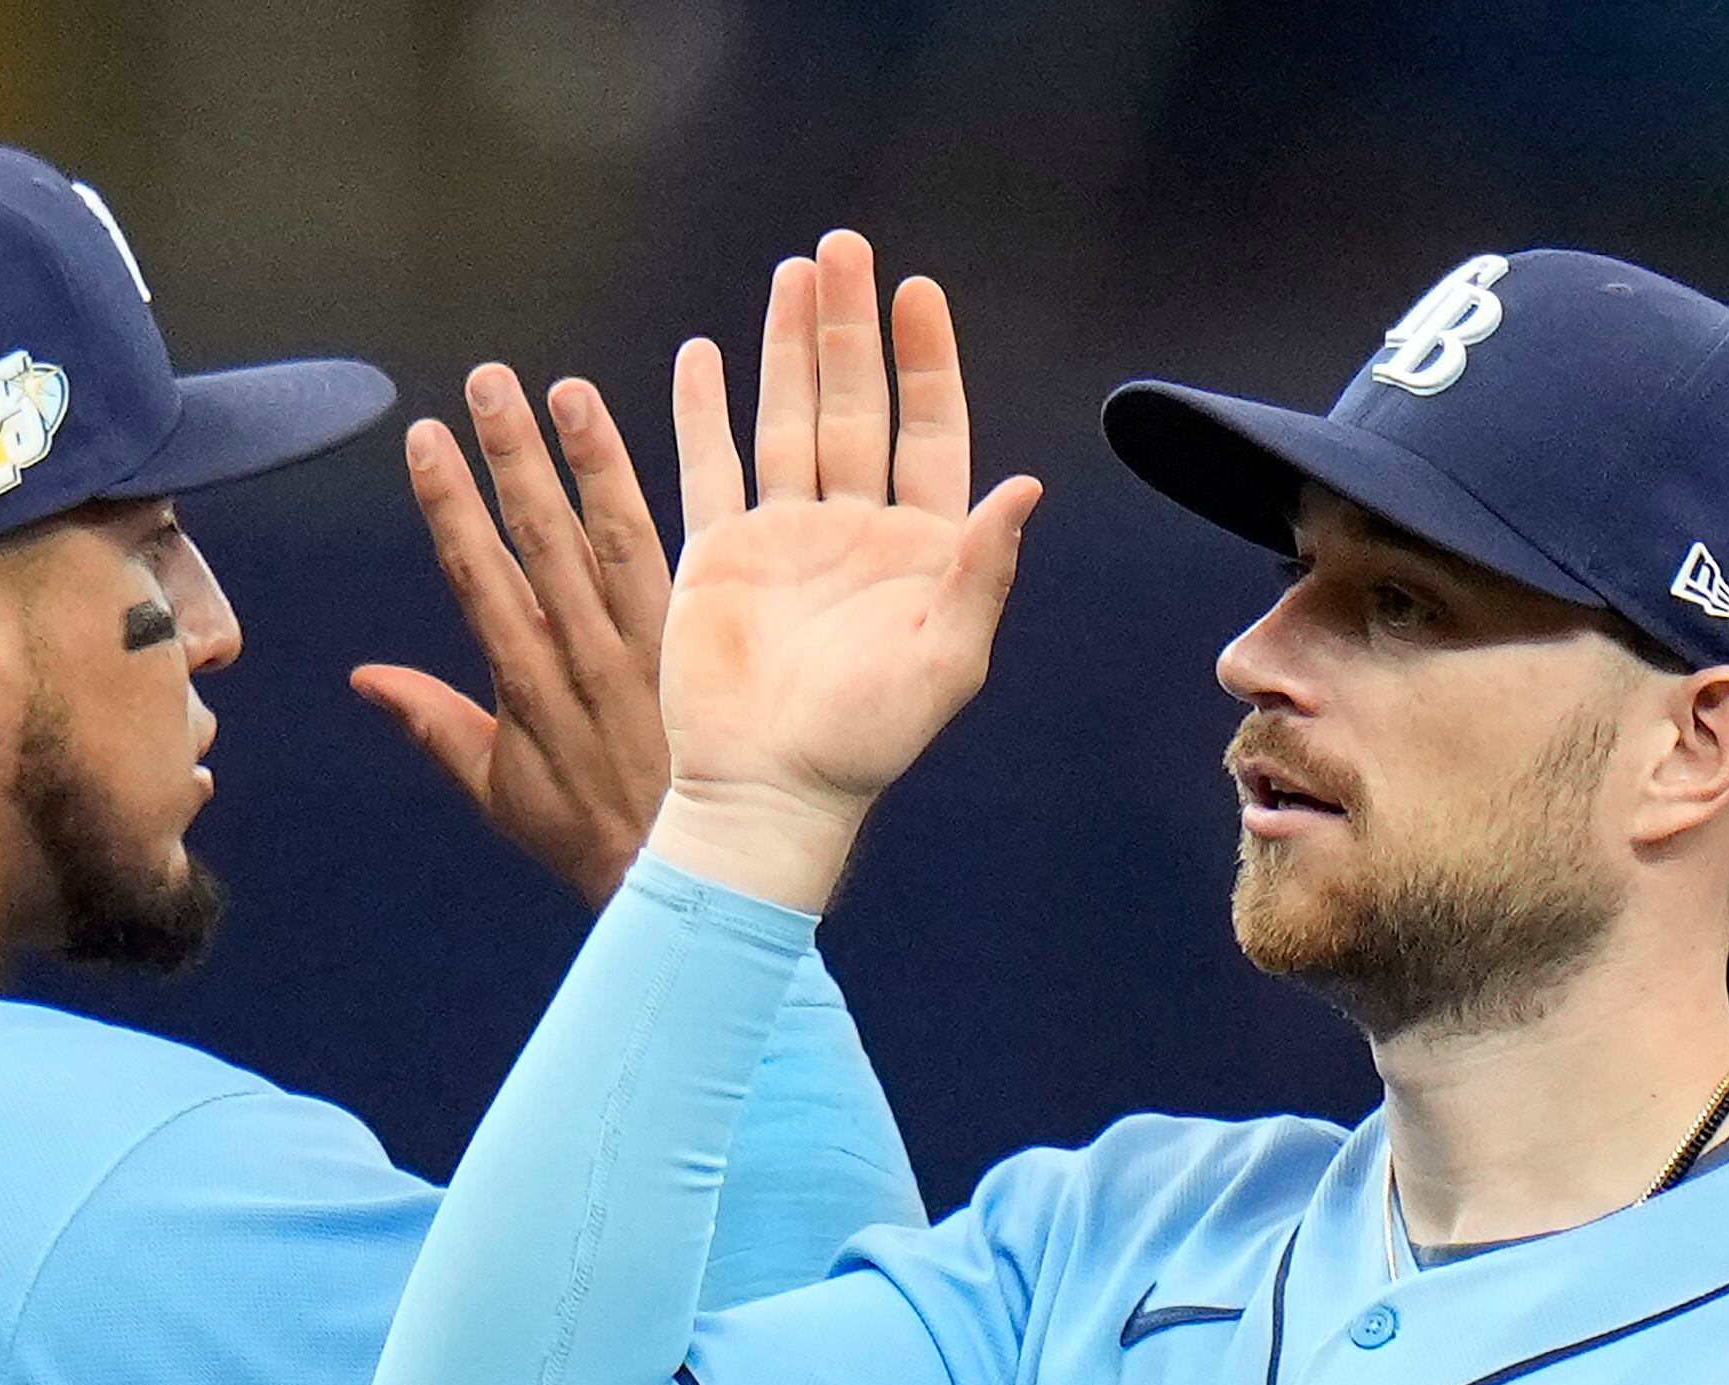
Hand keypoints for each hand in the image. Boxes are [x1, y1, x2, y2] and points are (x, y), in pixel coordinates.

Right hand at [352, 367, 673, 909]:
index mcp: (527, 686)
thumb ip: (434, 725)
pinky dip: (677, 498)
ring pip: (613, 539)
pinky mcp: (701, 642)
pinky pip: (685, 557)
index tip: (426, 439)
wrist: (695, 874)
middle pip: (540, 542)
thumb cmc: (593, 837)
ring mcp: (649, 645)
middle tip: (489, 382)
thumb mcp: (500, 794)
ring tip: (567, 392)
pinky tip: (680, 437)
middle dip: (511, 458)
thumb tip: (365, 677)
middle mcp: (585, 655)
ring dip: (590, 461)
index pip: (478, 577)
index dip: (450, 505)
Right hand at [649, 231, 1040, 913]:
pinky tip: (702, 354)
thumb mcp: (947, 657)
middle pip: (854, 406)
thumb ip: (983, 570)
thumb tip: (1026, 487)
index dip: (926, 362)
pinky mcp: (719, 557)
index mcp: (919, 549)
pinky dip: (703, 410)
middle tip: (845, 248)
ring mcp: (784, 540)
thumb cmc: (866, 740)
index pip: (930, 431)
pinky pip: (710, 466)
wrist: (769, 792)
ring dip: (789, 348)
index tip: (918, 292)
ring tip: (793, 274)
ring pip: (787, 420)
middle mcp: (854, 532)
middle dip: (851, 328)